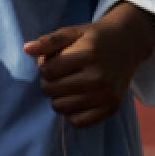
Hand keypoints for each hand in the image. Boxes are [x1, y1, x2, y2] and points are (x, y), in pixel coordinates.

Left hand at [23, 2, 154, 127]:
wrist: (127, 44)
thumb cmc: (93, 38)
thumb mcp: (72, 32)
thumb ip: (49, 41)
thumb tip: (26, 49)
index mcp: (88, 54)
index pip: (46, 71)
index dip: (44, 65)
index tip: (55, 60)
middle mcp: (99, 76)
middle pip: (51, 90)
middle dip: (49, 81)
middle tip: (61, 73)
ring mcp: (106, 95)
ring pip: (60, 107)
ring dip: (58, 97)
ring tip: (68, 84)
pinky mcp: (111, 109)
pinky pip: (77, 122)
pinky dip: (72, 113)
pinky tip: (77, 98)